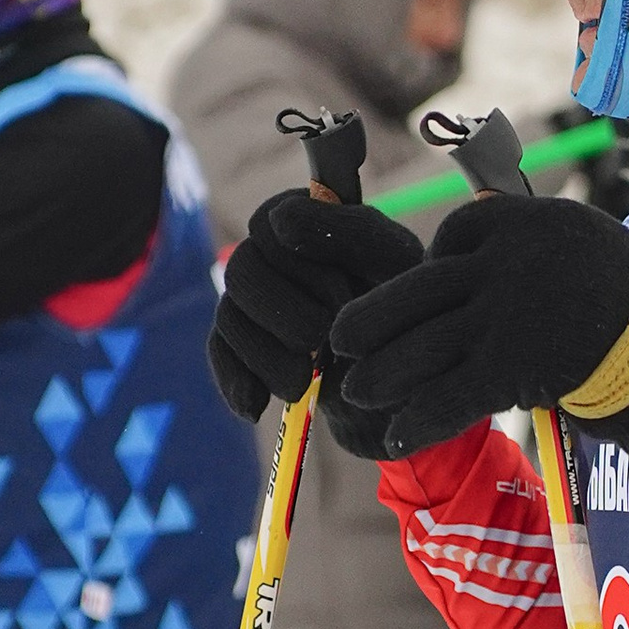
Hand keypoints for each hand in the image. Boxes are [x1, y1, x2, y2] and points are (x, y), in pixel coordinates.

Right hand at [208, 188, 422, 425]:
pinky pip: (221, 356)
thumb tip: (277, 221)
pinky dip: (235, 382)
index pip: (269, 222)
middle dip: (281, 313)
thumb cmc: (406, 306)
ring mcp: (256, 302)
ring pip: (229, 317)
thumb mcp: (395, 264)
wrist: (404, 379)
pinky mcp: (247, 345)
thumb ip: (349, 231)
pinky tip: (255, 408)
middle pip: (241, 271)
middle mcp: (273, 255)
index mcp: (309, 220)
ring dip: (262, 355)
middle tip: (322, 340)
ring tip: (300, 385)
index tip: (343, 295)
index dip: (300, 262)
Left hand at [328, 190, 628, 455]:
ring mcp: (508, 314)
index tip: (416, 298)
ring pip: (423, 345)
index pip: (454, 237)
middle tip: (340, 343)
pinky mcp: (513, 367)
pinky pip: (449, 396)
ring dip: (383, 374)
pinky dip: (418, 421)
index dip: (428, 269)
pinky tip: (394, 438)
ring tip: (358, 391)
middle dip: (373, 321)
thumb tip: (465, 256)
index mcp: (528, 221)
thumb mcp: (584, 245)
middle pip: (419, 289)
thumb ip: (526, 248)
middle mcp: (510, 262)